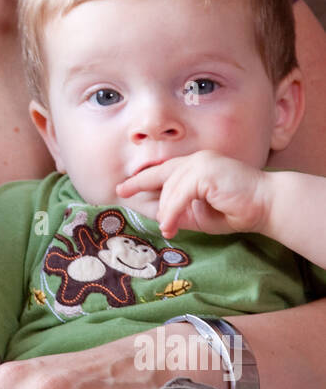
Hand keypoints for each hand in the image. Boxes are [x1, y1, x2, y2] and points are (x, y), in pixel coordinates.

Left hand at [116, 150, 269, 237]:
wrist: (266, 206)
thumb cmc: (234, 211)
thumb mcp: (197, 215)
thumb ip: (176, 211)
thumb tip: (150, 214)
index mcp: (195, 166)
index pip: (163, 171)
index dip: (142, 179)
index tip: (124, 188)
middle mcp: (196, 160)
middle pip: (160, 174)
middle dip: (139, 184)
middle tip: (121, 193)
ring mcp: (202, 163)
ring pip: (169, 188)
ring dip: (165, 211)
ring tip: (168, 228)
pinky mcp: (206, 172)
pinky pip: (179, 194)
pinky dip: (172, 212)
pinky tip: (171, 226)